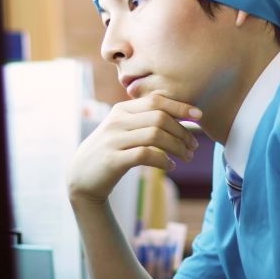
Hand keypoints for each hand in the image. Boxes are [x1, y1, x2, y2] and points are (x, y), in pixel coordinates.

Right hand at [68, 92, 200, 204]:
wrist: (81, 177)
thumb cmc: (110, 152)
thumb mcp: (123, 130)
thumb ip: (143, 120)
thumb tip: (178, 115)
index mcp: (121, 110)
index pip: (156, 101)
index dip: (180, 107)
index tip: (199, 115)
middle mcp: (117, 121)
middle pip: (160, 118)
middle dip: (182, 132)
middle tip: (193, 146)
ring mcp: (114, 140)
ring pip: (155, 135)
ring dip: (177, 147)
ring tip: (186, 157)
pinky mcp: (113, 160)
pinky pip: (145, 155)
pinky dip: (163, 160)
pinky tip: (170, 167)